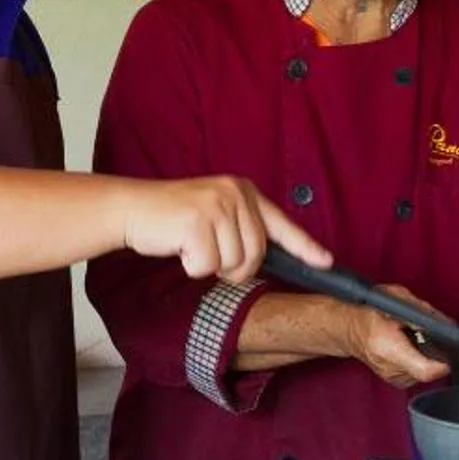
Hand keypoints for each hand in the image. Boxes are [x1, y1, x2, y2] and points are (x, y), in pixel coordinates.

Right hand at [119, 175, 333, 282]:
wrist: (132, 207)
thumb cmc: (174, 219)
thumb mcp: (215, 214)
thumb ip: (241, 228)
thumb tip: (266, 258)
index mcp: (243, 191)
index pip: (281, 224)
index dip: (305, 246)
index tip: (326, 261)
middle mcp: (234, 193)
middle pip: (255, 255)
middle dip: (233, 267)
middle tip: (207, 253)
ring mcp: (216, 205)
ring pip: (233, 264)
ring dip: (210, 266)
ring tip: (191, 245)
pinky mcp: (197, 220)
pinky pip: (208, 266)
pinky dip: (192, 267)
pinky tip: (180, 248)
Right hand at [343, 287, 451, 389]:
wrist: (349, 328)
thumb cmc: (370, 311)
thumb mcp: (396, 298)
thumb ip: (422, 311)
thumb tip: (446, 324)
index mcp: (388, 348)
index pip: (426, 370)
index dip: (443, 363)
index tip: (449, 350)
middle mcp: (390, 368)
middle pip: (429, 370)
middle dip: (435, 353)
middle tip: (427, 336)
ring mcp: (392, 377)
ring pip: (425, 373)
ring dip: (427, 357)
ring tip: (415, 340)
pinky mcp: (395, 381)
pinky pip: (418, 374)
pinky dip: (419, 361)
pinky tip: (410, 348)